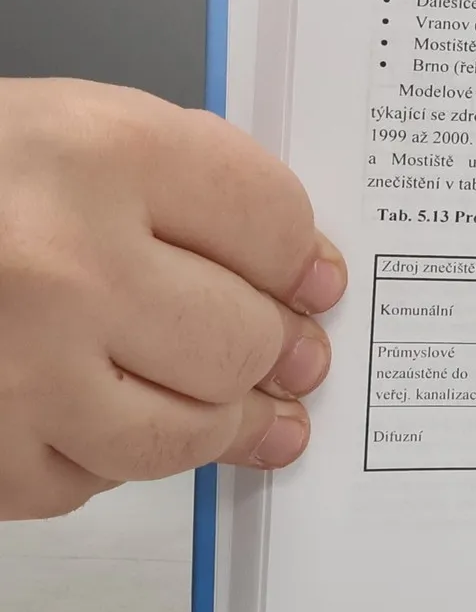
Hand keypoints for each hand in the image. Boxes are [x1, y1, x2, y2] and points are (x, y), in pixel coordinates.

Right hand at [0, 80, 345, 519]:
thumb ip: (189, 189)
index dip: (302, 258)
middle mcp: (59, 263)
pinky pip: (93, 481)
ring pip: (185, 430)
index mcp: (94, 155)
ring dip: (218, 421)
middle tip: (287, 353)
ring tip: (233, 404)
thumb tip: (300, 275)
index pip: (271, 222)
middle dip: (275, 350)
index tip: (310, 279)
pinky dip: (104, 457)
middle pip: (243, 338)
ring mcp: (16, 370)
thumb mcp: (68, 130)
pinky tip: (94, 413)